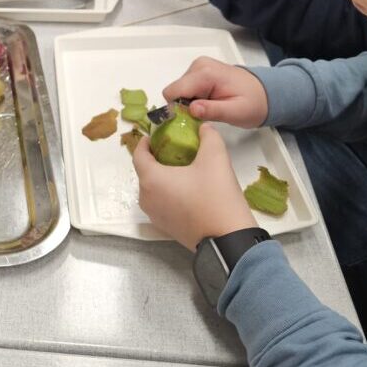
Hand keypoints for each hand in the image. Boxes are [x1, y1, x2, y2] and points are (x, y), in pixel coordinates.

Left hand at [133, 123, 256, 249]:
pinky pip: (160, 203)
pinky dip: (167, 193)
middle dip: (156, 159)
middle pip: (145, 172)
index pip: (139, 155)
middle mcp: (146, 197)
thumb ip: (208, 136)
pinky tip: (186, 189)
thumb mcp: (215, 158)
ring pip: (152, 189)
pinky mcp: (165, 227)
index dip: (146, 143)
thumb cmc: (216, 196)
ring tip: (181, 168)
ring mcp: (154, 215)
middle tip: (173, 149)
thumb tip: (204, 126)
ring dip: (162, 177)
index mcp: (150, 179)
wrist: (228, 239)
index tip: (155, 136)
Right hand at [163, 56, 267, 127]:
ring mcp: (198, 66)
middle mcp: (198, 65)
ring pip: (178, 91)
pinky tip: (208, 102)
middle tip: (206, 114)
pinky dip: (193, 98)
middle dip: (185, 106)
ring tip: (210, 107)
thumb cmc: (253, 104)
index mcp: (205, 73)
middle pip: (175, 91)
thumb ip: (213, 110)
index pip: (173, 92)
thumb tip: (191, 109)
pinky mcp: (198, 71)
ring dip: (190, 103)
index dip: (179, 109)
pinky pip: (185, 88)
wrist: (265, 92)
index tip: (194, 118)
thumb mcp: (236, 112)